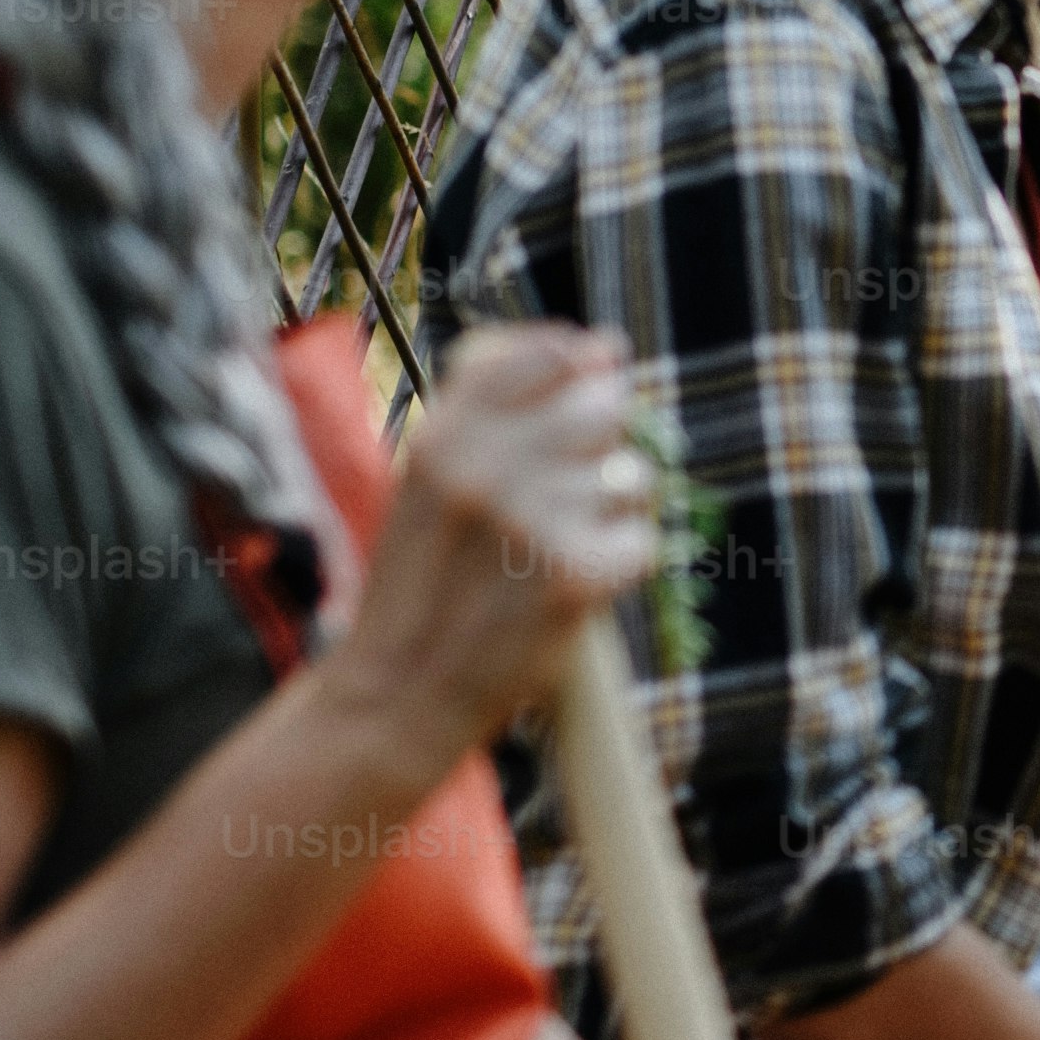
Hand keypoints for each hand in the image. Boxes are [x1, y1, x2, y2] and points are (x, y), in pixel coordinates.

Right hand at [322, 322, 652, 770]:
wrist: (397, 693)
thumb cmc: (425, 580)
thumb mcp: (432, 476)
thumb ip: (506, 409)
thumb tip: (608, 346)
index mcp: (443, 434)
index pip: (549, 352)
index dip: (581, 368)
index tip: (583, 388)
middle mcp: (485, 468)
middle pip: (606, 407)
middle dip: (601, 447)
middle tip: (563, 498)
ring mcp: (531, 523)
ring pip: (633, 476)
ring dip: (613, 511)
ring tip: (562, 546)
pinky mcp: (573, 579)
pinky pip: (642, 540)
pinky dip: (620, 565)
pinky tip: (576, 586)